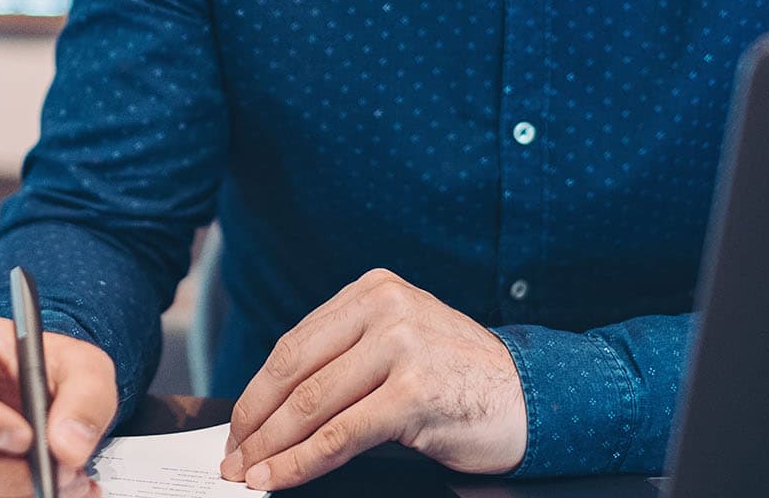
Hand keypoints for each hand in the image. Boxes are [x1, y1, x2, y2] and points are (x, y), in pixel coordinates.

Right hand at [0, 307, 118, 497]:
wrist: (35, 387)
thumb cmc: (45, 365)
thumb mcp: (83, 366)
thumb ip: (85, 399)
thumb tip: (68, 447)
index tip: (25, 438)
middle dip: (3, 475)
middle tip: (58, 475)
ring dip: (3, 496)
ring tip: (56, 485)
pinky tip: (34, 492)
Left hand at [219, 269, 525, 488]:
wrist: (535, 397)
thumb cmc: (460, 379)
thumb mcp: (399, 345)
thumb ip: (345, 357)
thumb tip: (273, 407)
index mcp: (374, 290)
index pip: (296, 343)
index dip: (258, 390)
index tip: (237, 426)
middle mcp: (386, 308)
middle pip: (296, 371)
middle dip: (256, 420)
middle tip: (233, 456)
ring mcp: (402, 347)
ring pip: (313, 404)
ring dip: (272, 446)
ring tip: (249, 473)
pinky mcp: (415, 392)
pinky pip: (342, 434)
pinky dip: (303, 462)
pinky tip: (280, 477)